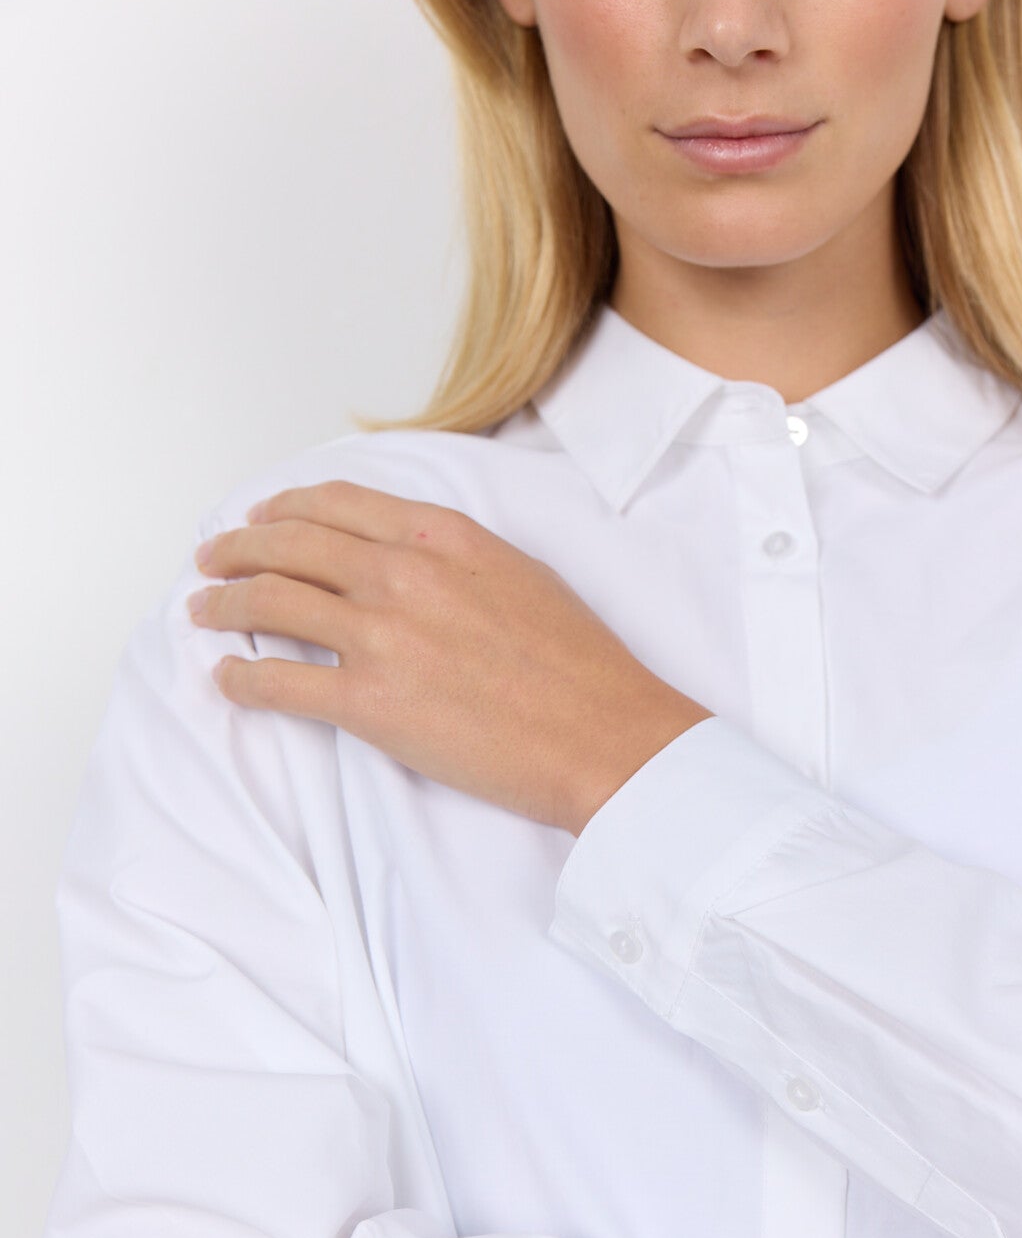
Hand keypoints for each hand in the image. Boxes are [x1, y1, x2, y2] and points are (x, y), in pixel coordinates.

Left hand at [190, 480, 712, 835]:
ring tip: (202, 611)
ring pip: (270, 603)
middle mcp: (403, 573)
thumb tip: (413, 558)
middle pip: (288, 545)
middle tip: (212, 560)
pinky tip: (226, 680)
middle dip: (236, 549)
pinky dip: (240, 679)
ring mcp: (382, 637)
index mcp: (443, 536)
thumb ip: (457, 556)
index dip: (283, 509)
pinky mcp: (371, 704)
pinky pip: (278, 683)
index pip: (336, 504)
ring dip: (223, 603)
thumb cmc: (581, 666)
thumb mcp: (524, 574)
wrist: (604, 733)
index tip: (261, 519)